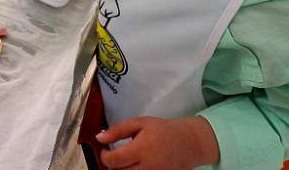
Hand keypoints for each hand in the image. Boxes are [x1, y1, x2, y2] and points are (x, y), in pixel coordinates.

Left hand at [96, 116, 218, 169]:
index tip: (105, 150)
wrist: (189, 143)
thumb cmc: (163, 130)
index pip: (113, 161)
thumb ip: (118, 130)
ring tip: (127, 161)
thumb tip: (99, 137)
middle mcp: (147, 167)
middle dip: (113, 165)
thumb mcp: (140, 123)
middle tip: (117, 156)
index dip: (104, 156)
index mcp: (141, 149)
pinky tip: (136, 166)